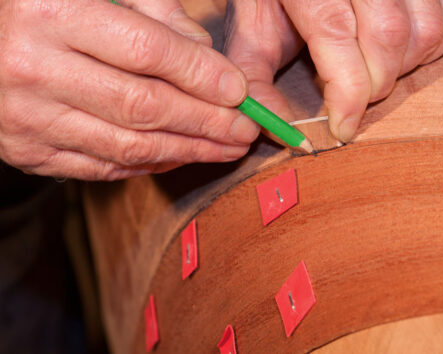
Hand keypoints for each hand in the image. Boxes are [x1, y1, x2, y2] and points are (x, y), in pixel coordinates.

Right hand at [0, 0, 259, 179]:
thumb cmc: (43, 7)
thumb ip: (152, 11)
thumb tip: (205, 53)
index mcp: (52, 11)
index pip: (147, 51)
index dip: (201, 75)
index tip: (239, 91)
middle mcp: (34, 67)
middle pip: (145, 106)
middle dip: (207, 122)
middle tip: (246, 130)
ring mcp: (27, 116)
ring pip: (130, 144)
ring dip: (189, 150)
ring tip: (227, 148)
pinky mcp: (26, 151)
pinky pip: (103, 166)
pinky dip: (150, 163)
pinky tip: (182, 155)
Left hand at [225, 0, 442, 142]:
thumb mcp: (250, 30)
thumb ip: (256, 82)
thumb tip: (286, 135)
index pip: (337, 33)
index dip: (347, 92)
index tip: (342, 128)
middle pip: (388, 36)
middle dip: (374, 86)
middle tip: (351, 96)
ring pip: (425, 31)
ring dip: (404, 69)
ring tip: (371, 69)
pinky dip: (428, 50)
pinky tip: (396, 52)